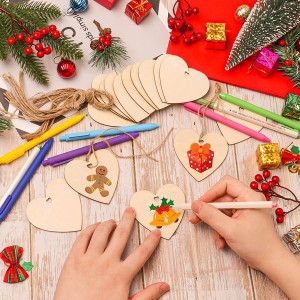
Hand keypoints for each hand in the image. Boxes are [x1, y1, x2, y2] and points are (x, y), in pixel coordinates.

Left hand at [54, 207, 169, 299]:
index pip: (142, 253)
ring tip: (112, 221)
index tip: (156, 231)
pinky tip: (94, 227)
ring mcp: (89, 260)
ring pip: (102, 232)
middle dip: (128, 220)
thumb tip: (164, 285)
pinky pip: (83, 238)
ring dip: (109, 223)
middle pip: (121, 235)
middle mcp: (107, 263)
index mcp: (121, 275)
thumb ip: (147, 296)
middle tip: (131, 210)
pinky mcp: (73, 260)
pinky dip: (90, 229)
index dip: (151, 241)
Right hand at [190, 175, 286, 271]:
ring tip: (217, 238)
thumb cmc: (256, 245)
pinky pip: (225, 219)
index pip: (226, 184)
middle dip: (209, 211)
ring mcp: (244, 211)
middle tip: (195, 219)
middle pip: (221, 198)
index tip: (200, 204)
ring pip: (221, 211)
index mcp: (249, 197)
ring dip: (215, 225)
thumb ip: (210, 215)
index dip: (211, 192)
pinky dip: (220, 230)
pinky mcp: (241, 220)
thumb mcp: (229, 229)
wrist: (271, 263)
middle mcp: (247, 201)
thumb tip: (195, 205)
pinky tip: (222, 242)